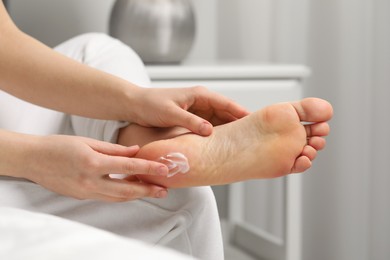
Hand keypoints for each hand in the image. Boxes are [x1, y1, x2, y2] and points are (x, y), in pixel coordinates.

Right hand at [24, 135, 168, 201]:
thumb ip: (114, 149)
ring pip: (118, 197)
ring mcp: (86, 192)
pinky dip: (122, 195)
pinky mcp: (82, 196)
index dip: (148, 168)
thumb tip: (136, 151)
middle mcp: (90, 181)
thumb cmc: (59, 146)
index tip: (164, 170)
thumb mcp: (88, 141)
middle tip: (164, 189)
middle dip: (148, 190)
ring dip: (137, 195)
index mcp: (93, 163)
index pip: (128, 167)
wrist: (34, 159)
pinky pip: (107, 197)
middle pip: (126, 190)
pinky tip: (131, 189)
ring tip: (152, 191)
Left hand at [132, 86, 249, 135]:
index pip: (226, 103)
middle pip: (226, 113)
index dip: (241, 112)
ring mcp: (197, 111)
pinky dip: (216, 135)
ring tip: (241, 143)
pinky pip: (208, 127)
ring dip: (228, 130)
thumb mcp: (171, 113)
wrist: (134, 105)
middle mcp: (201, 101)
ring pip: (219, 121)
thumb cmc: (150, 104)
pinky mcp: (191, 119)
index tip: (254, 121)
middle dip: (239, 123)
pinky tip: (222, 145)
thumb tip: (210, 130)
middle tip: (253, 137)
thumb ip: (190, 121)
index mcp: (199, 95)